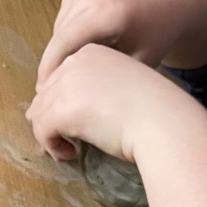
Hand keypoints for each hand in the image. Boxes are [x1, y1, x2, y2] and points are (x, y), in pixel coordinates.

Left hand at [27, 43, 186, 162]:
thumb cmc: (157, 112)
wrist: (166, 124)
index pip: (63, 76)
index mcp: (94, 53)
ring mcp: (67, 84)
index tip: (78, 123)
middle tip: (67, 140)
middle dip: (53, 119)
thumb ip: (99, 93)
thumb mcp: (126, 91)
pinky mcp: (61, 109)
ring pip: (40, 112)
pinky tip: (69, 154)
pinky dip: (51, 146)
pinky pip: (42, 130)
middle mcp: (77, 61)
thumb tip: (68, 110)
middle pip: (47, 92)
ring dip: (51, 134)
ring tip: (68, 150)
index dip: (64, 103)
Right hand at [36, 0, 192, 88]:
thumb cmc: (158, 30)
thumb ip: (106, 73)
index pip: (66, 44)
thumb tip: (74, 92)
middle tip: (48, 93)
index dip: (50, 70)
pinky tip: (78, 55)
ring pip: (60, 26)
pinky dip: (68, 35)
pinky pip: (66, 16)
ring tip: (63, 77)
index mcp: (106, 10)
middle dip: (52, 64)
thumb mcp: (138, 60)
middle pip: (59, 35)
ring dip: (60, 50)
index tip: (43, 93)